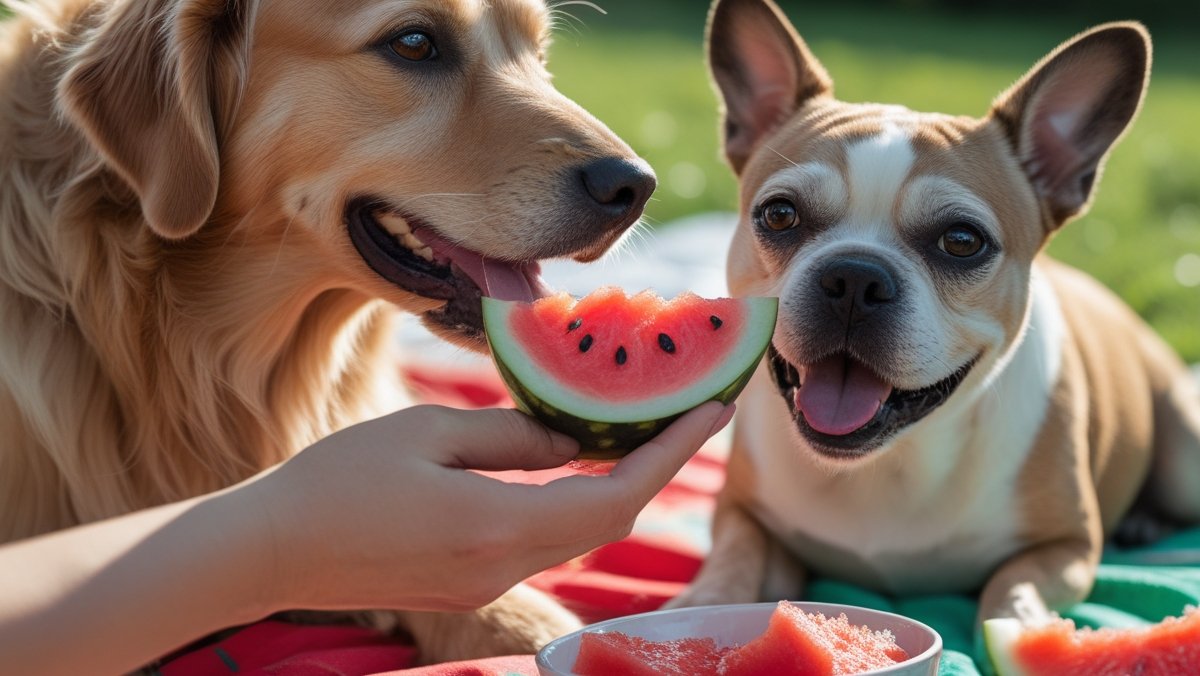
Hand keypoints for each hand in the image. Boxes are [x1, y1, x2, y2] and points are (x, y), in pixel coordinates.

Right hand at [253, 402, 734, 613]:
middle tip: (688, 406)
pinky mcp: (470, 581)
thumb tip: (571, 440)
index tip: (713, 408)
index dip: (671, 453)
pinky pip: (542, 537)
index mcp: (496, 526)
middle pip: (606, 518)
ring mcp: (487, 582)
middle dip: (653, 464)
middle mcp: (503, 566)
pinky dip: (571, 498)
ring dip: (614, 481)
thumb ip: (511, 436)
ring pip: (577, 530)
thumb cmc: (338, 481)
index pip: (615, 496)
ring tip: (640, 424)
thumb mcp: (427, 434)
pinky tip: (575, 459)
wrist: (272, 550)